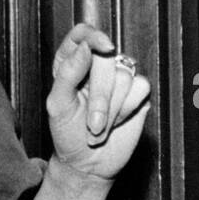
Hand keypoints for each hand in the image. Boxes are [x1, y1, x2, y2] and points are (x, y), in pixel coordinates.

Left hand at [45, 23, 150, 179]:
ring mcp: (118, 79)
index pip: (83, 34)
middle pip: (107, 57)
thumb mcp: (57, 106)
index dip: (94, 36)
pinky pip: (141, 88)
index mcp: (71, 61)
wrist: (88, 164)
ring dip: (112, 109)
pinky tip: (117, 122)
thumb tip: (86, 47)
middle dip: (101, 95)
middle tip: (91, 124)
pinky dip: (127, 110)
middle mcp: (96, 66)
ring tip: (99, 128)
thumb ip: (68, 73)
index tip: (105, 48)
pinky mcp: (137, 94)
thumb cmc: (67, 134)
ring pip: (125, 75)